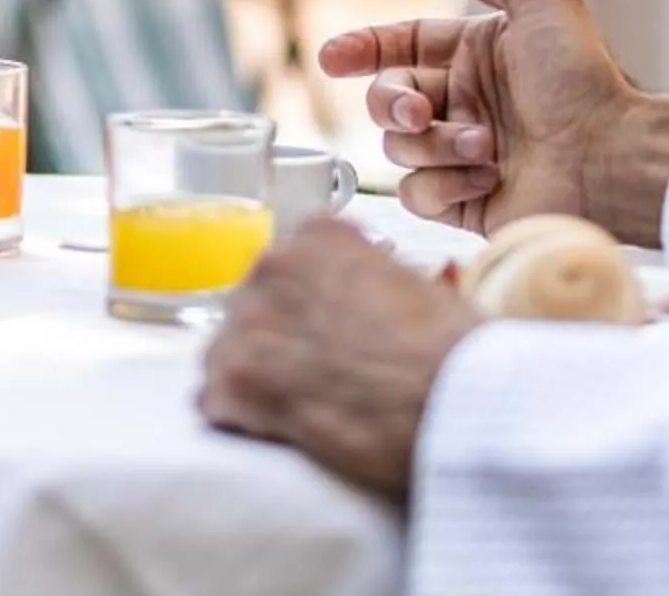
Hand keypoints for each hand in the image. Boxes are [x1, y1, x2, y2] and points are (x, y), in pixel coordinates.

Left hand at [199, 215, 478, 500]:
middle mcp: (274, 265)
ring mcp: (249, 321)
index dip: (307, 305)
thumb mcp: (419, 287)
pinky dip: (238, 419)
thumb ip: (374, 280)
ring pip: (227, 351)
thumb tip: (370, 301)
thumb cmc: (452, 350)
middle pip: (254, 306)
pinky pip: (216, 400)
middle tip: (311, 377)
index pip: (291, 265)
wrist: (452, 400)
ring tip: (291, 411)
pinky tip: (272, 433)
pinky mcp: (237, 380)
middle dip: (274, 341)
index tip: (323, 331)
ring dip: (251, 380)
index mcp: (320, 236)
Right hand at [318, 0, 668, 242]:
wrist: (612, 158)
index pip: (398, 45)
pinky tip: (485, 179)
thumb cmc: (584, 79)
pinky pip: (418, 193)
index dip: (362, 48)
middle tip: (419, 110)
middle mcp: (463, 102)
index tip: (334, 57)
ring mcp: (462, 153)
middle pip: (388, 97)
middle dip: (393, 101)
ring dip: (436, 144)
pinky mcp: (465, 202)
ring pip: (400, 146)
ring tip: (485, 147)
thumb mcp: (539, 1)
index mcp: (474, 54)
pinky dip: (444, 185)